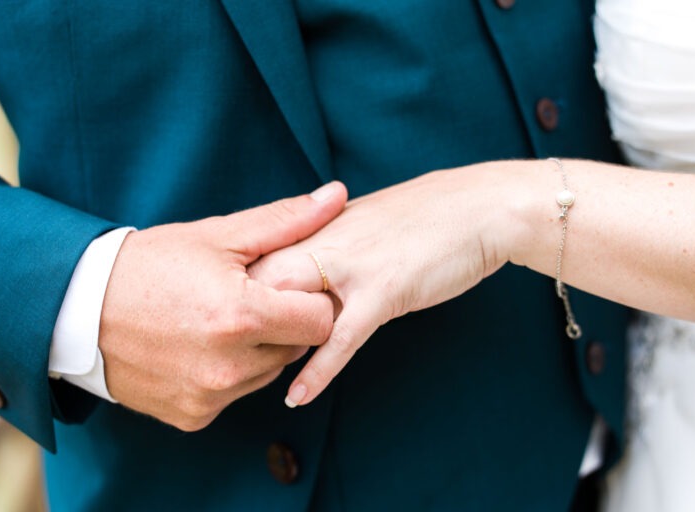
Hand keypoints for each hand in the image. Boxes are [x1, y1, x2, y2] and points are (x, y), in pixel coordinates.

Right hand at [99, 182, 347, 430]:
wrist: (78, 310)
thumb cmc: (152, 264)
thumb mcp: (219, 236)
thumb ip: (286, 220)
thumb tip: (338, 194)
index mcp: (241, 316)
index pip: (322, 321)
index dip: (310, 299)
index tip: (286, 285)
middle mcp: (229, 366)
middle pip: (297, 348)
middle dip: (284, 322)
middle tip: (248, 298)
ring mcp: (210, 397)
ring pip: (269, 372)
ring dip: (258, 349)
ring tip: (220, 320)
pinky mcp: (194, 416)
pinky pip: (237, 394)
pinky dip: (230, 372)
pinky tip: (200, 347)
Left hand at [250, 165, 519, 406]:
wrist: (476, 208)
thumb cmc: (418, 219)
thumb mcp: (357, 225)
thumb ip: (321, 247)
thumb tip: (296, 273)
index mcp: (313, 226)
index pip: (252, 262)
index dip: (232, 296)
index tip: (218, 322)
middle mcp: (321, 242)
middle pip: (257, 288)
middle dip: (239, 324)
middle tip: (228, 357)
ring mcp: (350, 267)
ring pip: (291, 313)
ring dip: (272, 348)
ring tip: (249, 377)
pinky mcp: (382, 291)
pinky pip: (340, 339)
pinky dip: (318, 371)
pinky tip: (298, 396)